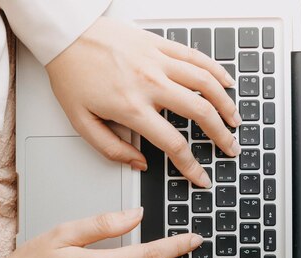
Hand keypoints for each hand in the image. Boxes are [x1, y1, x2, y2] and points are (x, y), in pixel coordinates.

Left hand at [46, 17, 240, 187]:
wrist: (65, 37)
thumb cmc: (71, 76)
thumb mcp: (82, 122)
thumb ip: (111, 149)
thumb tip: (139, 163)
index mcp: (132, 108)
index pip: (173, 144)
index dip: (191, 166)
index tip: (201, 177)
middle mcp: (150, 84)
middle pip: (200, 113)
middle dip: (221, 136)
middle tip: (230, 148)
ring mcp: (158, 61)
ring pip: (205, 83)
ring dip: (226, 104)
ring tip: (235, 120)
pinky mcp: (159, 44)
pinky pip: (196, 57)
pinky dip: (216, 70)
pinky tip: (226, 82)